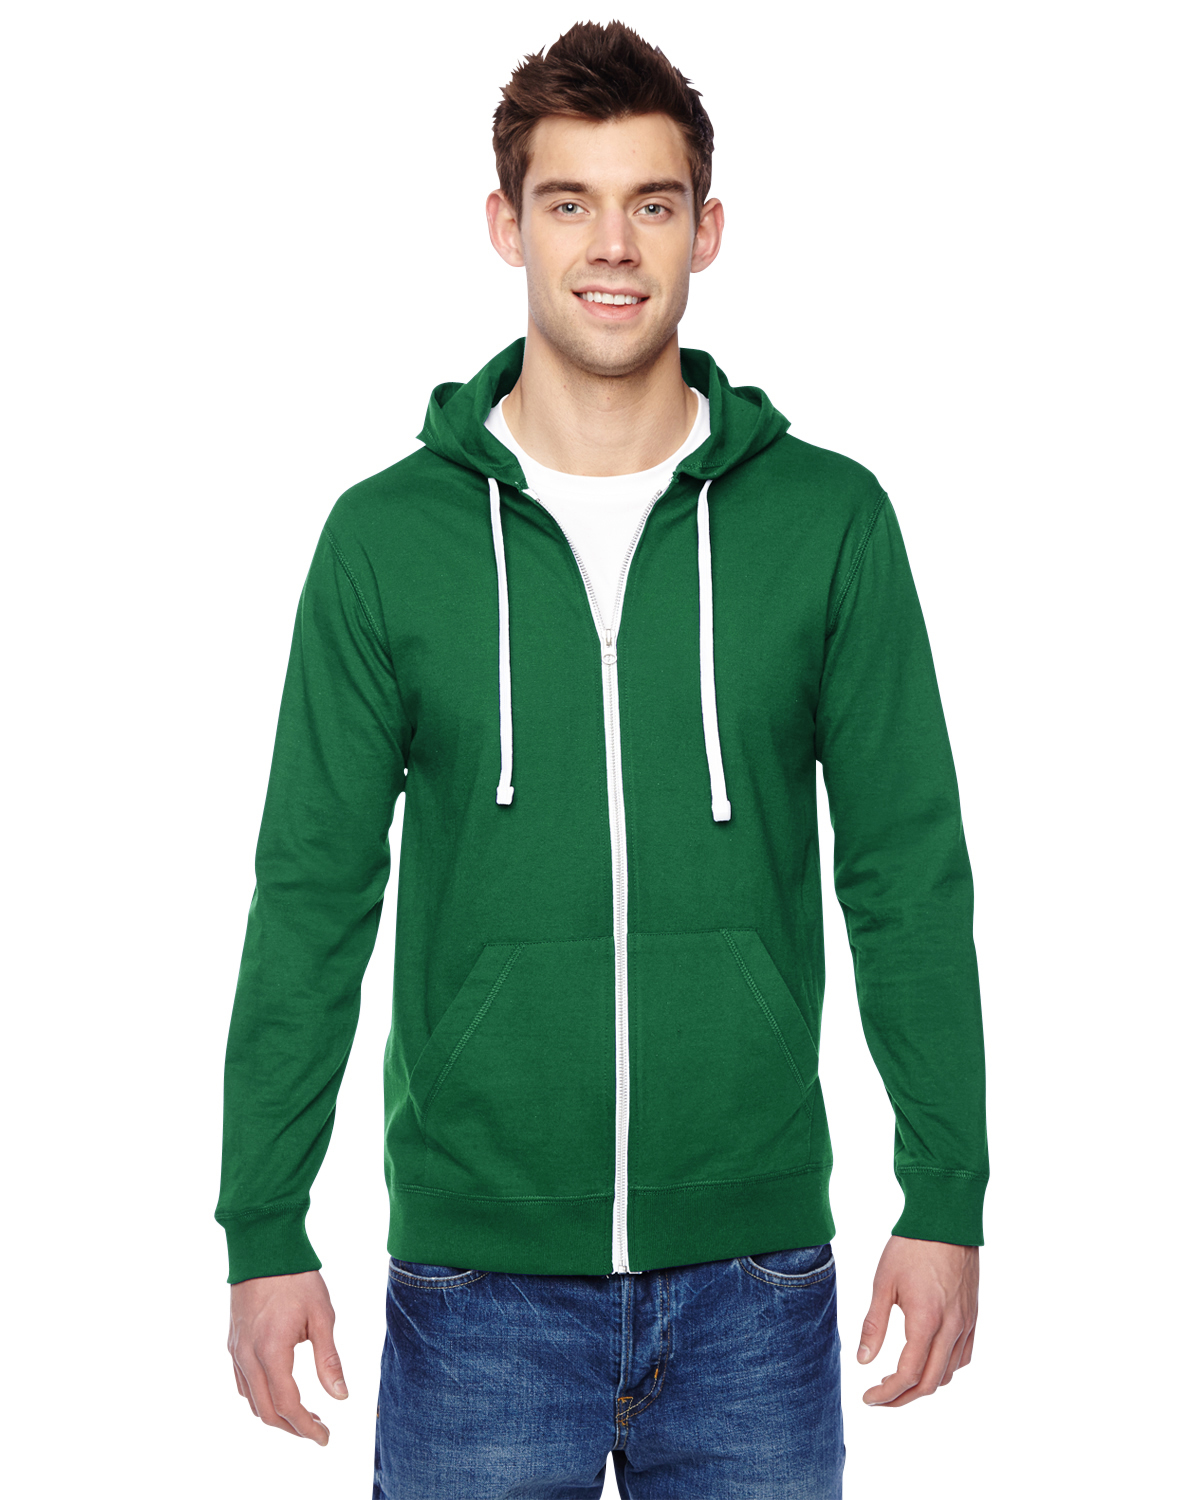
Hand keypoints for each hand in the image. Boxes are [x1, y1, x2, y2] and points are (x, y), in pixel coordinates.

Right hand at [227, 1269, 347, 1444]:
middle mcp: (248, 1356)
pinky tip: (279, 1392)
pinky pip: (242, 1383)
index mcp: (271, 1351)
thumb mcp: (321, 1315)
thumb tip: (341, 1396)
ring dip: (276, 1415)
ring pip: (251, 1401)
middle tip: (319, 1430)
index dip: (307, 1427)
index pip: (287, 1405)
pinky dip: (260, 1398)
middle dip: (293, 1428)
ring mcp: (236, 1350)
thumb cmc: (296, 1277)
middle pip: (266, 1411)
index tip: (326, 1437)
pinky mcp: (233, 1343)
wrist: (263, 1246)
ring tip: (304, 1414)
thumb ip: (328, 1360)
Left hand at [856, 1235, 977, 1406]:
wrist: (946, 1219)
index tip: (868, 1398)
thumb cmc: (911, 1247)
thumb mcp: (883, 1283)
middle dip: (902, 1398)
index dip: (886, 1393)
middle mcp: (951, 1328)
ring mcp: (966, 1324)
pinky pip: (963, 1357)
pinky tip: (927, 1362)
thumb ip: (874, 1325)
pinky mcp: (973, 1316)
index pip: (907, 1375)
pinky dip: (944, 1369)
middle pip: (929, 1383)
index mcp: (926, 1321)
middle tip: (879, 1397)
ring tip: (898, 1381)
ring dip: (923, 1384)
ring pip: (948, 1373)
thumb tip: (863, 1361)